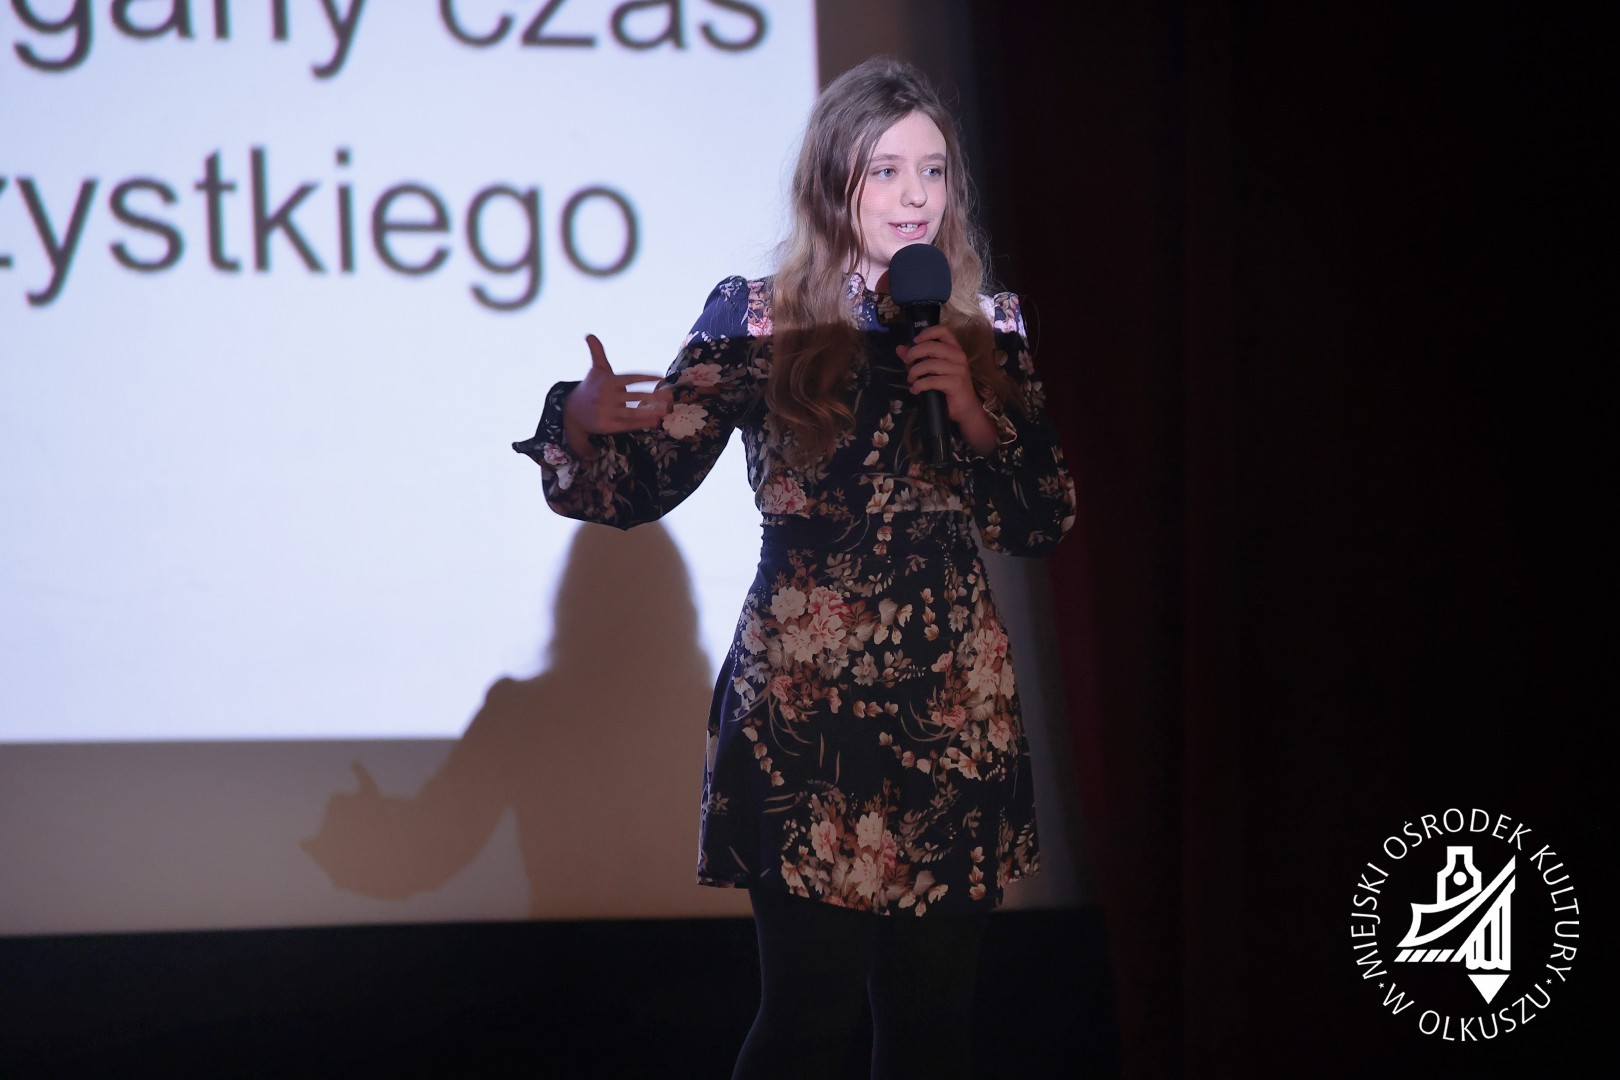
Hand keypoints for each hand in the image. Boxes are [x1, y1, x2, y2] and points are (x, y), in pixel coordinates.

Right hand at [562, 334, 671, 457]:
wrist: (573, 410)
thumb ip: (597, 352)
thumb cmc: (591, 387)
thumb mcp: (596, 370)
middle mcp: (608, 396)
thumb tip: (589, 334)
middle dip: (654, 396)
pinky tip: (654, 422)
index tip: (662, 377)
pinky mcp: (607, 425)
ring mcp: (607, 411)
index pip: (631, 378)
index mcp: (608, 381)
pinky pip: (626, 424)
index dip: (646, 377)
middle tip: (670, 396)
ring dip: (650, 412)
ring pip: (632, 412)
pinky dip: (640, 423)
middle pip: (635, 395)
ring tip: (665, 410)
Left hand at [897, 325, 995, 453]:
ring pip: (929, 364)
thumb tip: (899, 348)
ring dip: (914, 372)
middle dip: (914, 353)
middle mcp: (958, 356)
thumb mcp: (933, 370)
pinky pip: (931, 381)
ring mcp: (958, 369)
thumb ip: (917, 358)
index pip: (943, 330)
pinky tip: (915, 389)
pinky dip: (919, 385)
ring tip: (911, 380)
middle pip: (931, 346)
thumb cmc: (949, 387)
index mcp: (954, 349)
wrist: (965, 408)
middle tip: (906, 363)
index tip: (914, 341)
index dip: (927, 332)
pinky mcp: (955, 383)